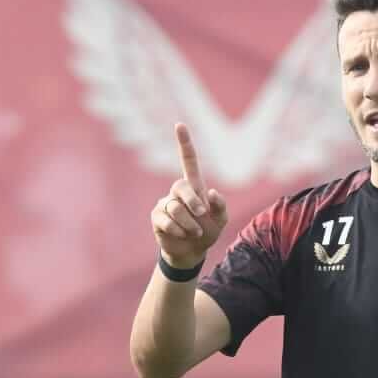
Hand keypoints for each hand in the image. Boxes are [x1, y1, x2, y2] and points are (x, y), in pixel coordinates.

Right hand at [149, 122, 228, 268]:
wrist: (191, 252)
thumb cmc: (208, 231)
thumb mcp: (221, 220)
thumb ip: (220, 207)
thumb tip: (212, 193)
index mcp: (194, 187)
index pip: (188, 160)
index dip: (184, 143)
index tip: (179, 125)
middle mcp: (178, 192)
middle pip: (181, 186)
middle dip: (193, 201)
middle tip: (201, 214)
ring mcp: (165, 203)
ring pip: (174, 207)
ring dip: (188, 222)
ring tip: (194, 232)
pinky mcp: (157, 217)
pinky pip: (166, 219)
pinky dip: (178, 229)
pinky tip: (182, 234)